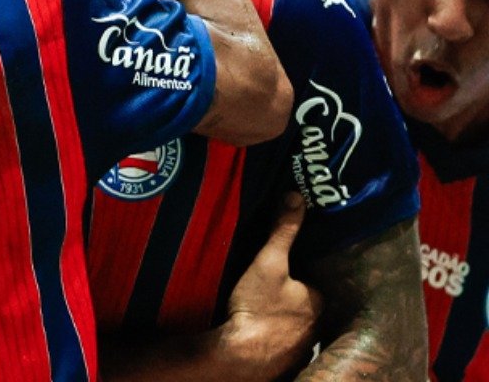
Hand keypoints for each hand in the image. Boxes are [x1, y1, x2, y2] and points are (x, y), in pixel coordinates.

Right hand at [221, 193, 324, 379]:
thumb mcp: (268, 261)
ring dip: (283, 320)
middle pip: (304, 304)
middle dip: (290, 298)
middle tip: (266, 290)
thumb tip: (297, 196)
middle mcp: (319, 327)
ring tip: (261, 310)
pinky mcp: (287, 365)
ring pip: (295, 326)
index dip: (294, 274)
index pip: (311, 282)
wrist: (240, 358)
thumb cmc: (258, 308)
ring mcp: (303, 349)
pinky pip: (284, 345)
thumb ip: (283, 230)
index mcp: (319, 301)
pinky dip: (274, 339)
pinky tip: (258, 333)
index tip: (276, 271)